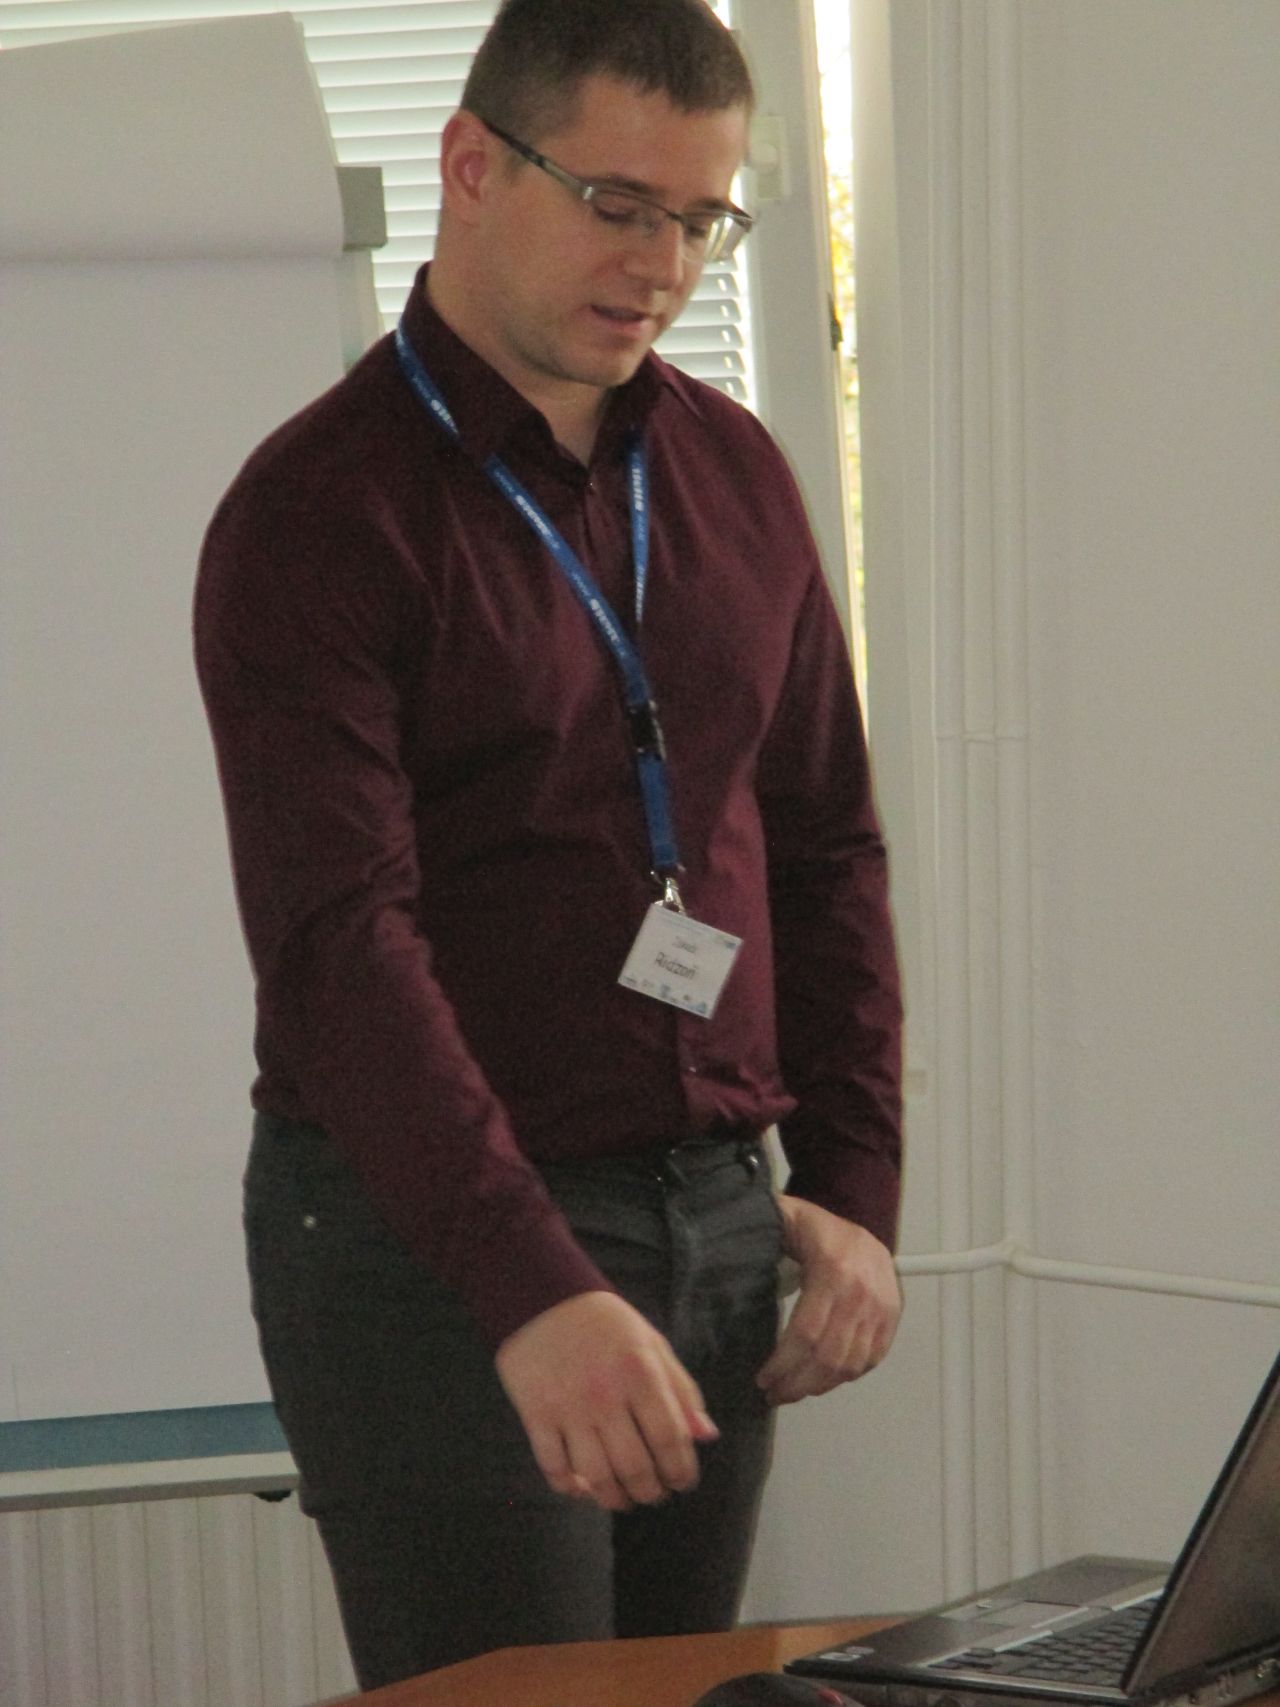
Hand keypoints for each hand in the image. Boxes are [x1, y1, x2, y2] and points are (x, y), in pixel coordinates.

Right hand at [494, 1290, 719, 1512]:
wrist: (540, 1297)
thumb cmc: (605, 1322)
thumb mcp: (652, 1343)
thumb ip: (681, 1389)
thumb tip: (706, 1435)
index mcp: (640, 1373)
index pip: (670, 1439)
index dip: (681, 1470)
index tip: (683, 1482)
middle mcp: (606, 1396)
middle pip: (635, 1466)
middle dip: (651, 1491)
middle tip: (655, 1494)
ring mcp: (568, 1409)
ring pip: (597, 1476)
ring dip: (614, 1498)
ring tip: (624, 1500)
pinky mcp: (535, 1416)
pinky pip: (554, 1468)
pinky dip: (570, 1488)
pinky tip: (582, 1488)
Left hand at [756, 1196, 901, 1405]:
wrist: (865, 1219)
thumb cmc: (818, 1228)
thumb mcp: (787, 1222)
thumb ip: (762, 1237)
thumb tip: (724, 1250)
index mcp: (832, 1270)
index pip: (806, 1332)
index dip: (783, 1363)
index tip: (764, 1378)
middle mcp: (861, 1293)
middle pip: (828, 1356)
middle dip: (798, 1384)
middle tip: (775, 1394)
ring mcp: (881, 1307)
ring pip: (850, 1364)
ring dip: (820, 1386)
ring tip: (795, 1391)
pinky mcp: (892, 1318)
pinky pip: (871, 1359)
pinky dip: (847, 1376)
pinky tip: (824, 1380)